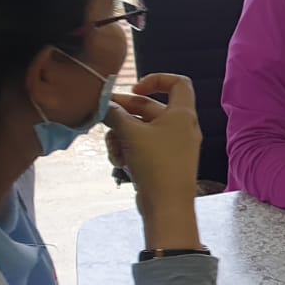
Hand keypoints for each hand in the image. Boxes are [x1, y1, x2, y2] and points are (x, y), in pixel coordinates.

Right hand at [106, 74, 202, 250]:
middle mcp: (181, 127)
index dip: (156, 80)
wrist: (167, 204)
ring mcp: (173, 145)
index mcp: (183, 114)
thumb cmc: (156, 163)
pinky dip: (129, 150)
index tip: (134, 89)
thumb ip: (115, 114)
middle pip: (149, 108)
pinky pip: (143, 147)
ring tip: (114, 149)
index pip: (178, 83)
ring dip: (122, 136)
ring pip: (141, 130)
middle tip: (102, 115)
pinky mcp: (164, 161)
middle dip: (124, 112)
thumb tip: (104, 105)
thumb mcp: (131, 133)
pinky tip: (120, 162)